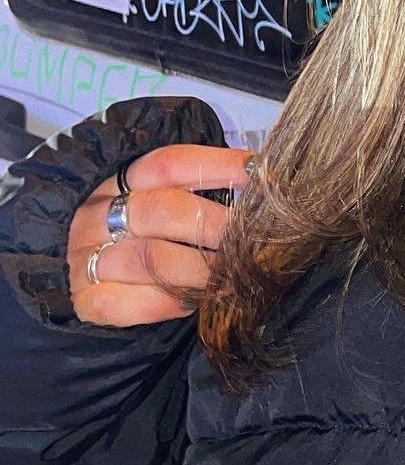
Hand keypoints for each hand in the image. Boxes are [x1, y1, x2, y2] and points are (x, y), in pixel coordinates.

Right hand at [65, 145, 254, 325]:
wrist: (97, 283)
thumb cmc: (151, 235)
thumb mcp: (171, 203)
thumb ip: (204, 195)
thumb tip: (260, 190)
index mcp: (125, 179)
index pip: (171, 163)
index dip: (217, 166)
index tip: (256, 173)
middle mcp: (99, 213)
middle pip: (162, 209)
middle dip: (215, 226)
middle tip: (250, 242)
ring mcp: (86, 256)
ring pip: (149, 257)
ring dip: (198, 269)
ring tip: (231, 275)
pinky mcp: (84, 299)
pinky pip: (128, 301)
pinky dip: (168, 301)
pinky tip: (193, 300)